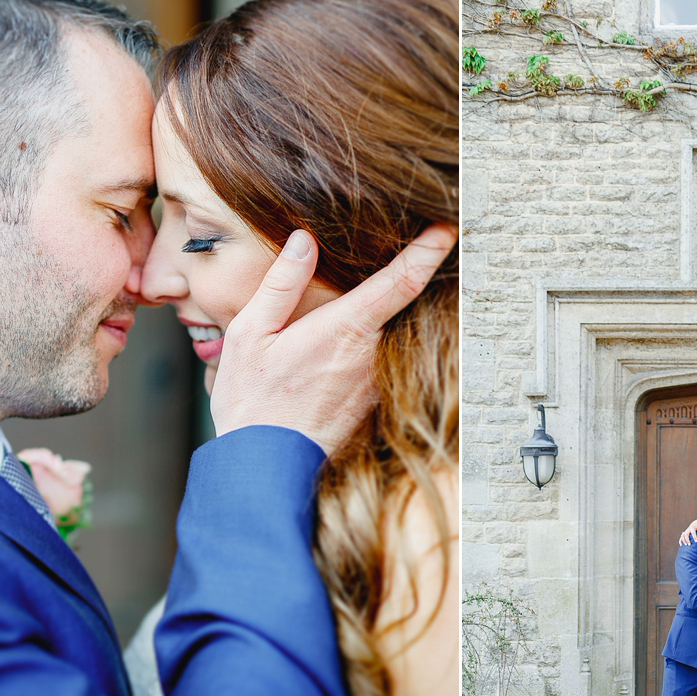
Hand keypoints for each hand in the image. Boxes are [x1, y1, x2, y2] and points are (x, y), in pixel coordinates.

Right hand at [209, 225, 456, 453]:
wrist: (265, 467)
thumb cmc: (251, 401)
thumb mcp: (250, 334)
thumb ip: (281, 285)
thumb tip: (302, 240)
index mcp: (345, 329)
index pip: (401, 280)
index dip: (428, 250)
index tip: (446, 227)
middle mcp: (371, 354)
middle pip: (407, 305)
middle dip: (413, 277)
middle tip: (419, 246)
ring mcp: (377, 381)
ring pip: (396, 334)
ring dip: (394, 314)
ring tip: (383, 292)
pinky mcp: (374, 401)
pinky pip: (385, 361)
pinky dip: (381, 344)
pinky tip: (357, 342)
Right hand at [678, 519, 696, 545]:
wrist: (695, 523)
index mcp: (693, 527)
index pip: (693, 532)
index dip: (694, 536)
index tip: (696, 541)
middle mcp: (688, 529)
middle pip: (686, 534)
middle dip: (687, 539)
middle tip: (690, 544)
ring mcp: (685, 531)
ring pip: (682, 535)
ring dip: (683, 540)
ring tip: (686, 545)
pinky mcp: (684, 533)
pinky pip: (681, 537)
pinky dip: (680, 541)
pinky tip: (681, 545)